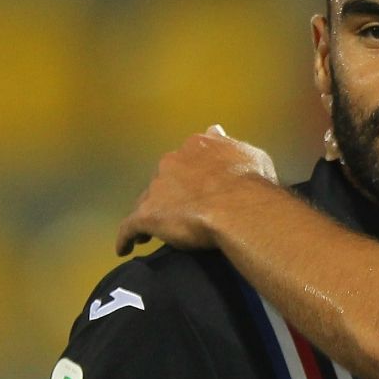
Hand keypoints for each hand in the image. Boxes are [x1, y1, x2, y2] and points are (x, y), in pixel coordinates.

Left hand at [116, 126, 279, 255]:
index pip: (187, 157)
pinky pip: (129, 228)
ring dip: (153, 213)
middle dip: (169, 192)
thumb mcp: (251, 154)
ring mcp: (157, 188)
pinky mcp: (147, 216)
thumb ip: (228, 143)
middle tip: (181, 211)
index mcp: (196, 147)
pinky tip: (125, 247)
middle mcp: (172, 162)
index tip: (194, 186)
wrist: (240, 209)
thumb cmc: (252, 184)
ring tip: (155, 232)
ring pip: (147, 201)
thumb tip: (214, 130)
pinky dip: (126, 237)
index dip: (189, 173)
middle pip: (164, 179)